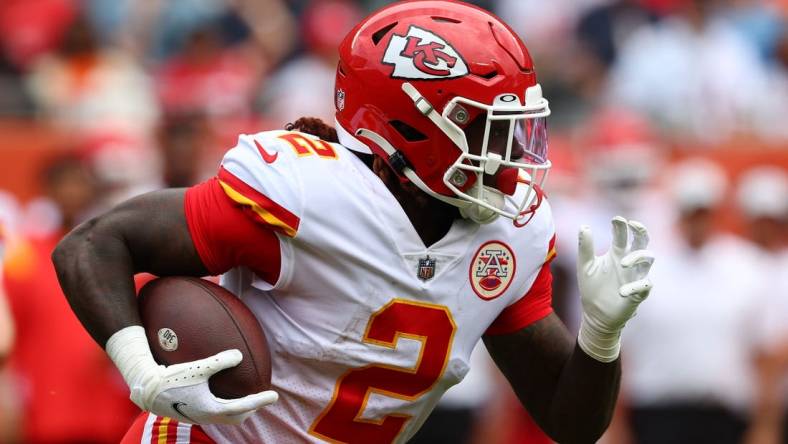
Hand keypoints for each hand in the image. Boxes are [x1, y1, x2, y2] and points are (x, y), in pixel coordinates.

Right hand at [106, 326, 277, 423]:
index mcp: (211, 409)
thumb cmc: (170, 378)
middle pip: (236, 418)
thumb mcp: (197, 368)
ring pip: (224, 417)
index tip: (274, 395)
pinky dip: (222, 403)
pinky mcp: (189, 411)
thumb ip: (219, 361)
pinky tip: (217, 388)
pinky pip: (212, 410)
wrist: (145, 389)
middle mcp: (205, 416)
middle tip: (260, 398)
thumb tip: (239, 355)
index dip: (260, 401)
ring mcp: (197, 415)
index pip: (243, 407)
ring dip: (236, 409)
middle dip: (250, 410)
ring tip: (243, 395)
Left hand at [576, 216, 653, 361]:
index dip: (622, 226)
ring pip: (649, 259)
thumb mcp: (585, 266)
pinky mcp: (639, 293)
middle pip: (642, 241)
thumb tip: (584, 226)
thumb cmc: (591, 288)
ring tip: (623, 262)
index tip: (616, 219)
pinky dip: (636, 286)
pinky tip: (622, 291)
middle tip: (633, 224)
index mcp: (616, 253)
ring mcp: (635, 276)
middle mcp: (629, 262)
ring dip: (638, 257)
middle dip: (641, 231)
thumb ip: (585, 247)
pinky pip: (645, 285)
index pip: (623, 235)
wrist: (594, 314)